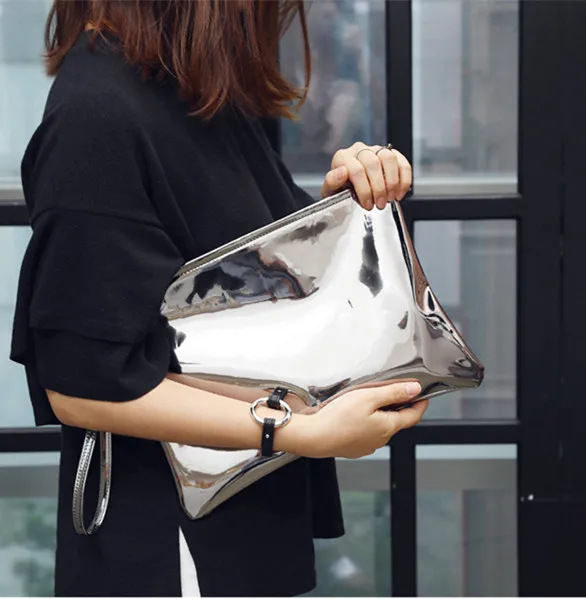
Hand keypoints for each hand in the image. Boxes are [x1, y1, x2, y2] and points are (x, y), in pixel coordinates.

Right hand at [301, 382, 427, 458]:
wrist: (315, 437)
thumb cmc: (339, 418)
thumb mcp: (369, 397)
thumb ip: (394, 392)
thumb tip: (415, 390)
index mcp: (388, 426)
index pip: (413, 416)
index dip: (420, 404)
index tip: (422, 395)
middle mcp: (381, 439)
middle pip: (396, 421)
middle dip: (397, 407)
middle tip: (391, 392)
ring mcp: (367, 446)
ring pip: (381, 427)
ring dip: (380, 415)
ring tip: (367, 402)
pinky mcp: (354, 448)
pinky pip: (366, 433)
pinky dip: (366, 424)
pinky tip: (353, 416)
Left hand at [321, 141, 412, 209]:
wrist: (347, 190)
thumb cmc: (339, 191)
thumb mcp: (330, 192)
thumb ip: (331, 182)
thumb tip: (341, 172)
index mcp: (342, 157)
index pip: (356, 170)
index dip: (364, 190)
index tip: (367, 205)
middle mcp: (359, 150)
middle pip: (373, 164)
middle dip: (379, 188)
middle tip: (379, 204)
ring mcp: (376, 150)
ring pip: (389, 158)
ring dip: (392, 182)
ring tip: (389, 198)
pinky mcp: (390, 154)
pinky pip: (402, 162)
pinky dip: (404, 179)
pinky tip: (399, 192)